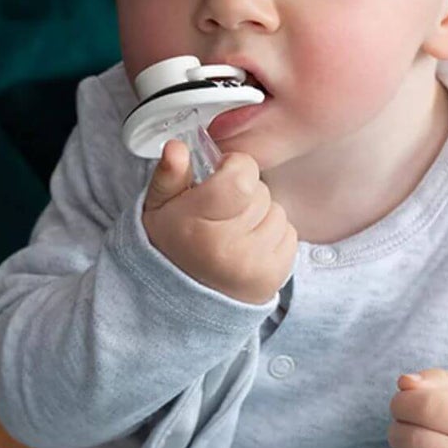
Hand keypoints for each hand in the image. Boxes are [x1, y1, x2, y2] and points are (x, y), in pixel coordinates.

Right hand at [141, 139, 298, 305]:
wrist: (181, 300)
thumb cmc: (173, 245)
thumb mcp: (158, 208)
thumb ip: (169, 175)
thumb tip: (176, 148)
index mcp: (197, 225)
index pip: (243, 176)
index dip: (235, 168)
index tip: (220, 177)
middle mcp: (227, 248)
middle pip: (260, 192)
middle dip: (244, 195)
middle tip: (221, 213)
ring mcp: (253, 265)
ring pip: (277, 212)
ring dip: (260, 216)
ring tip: (234, 232)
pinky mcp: (274, 277)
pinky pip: (289, 235)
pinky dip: (272, 237)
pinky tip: (248, 247)